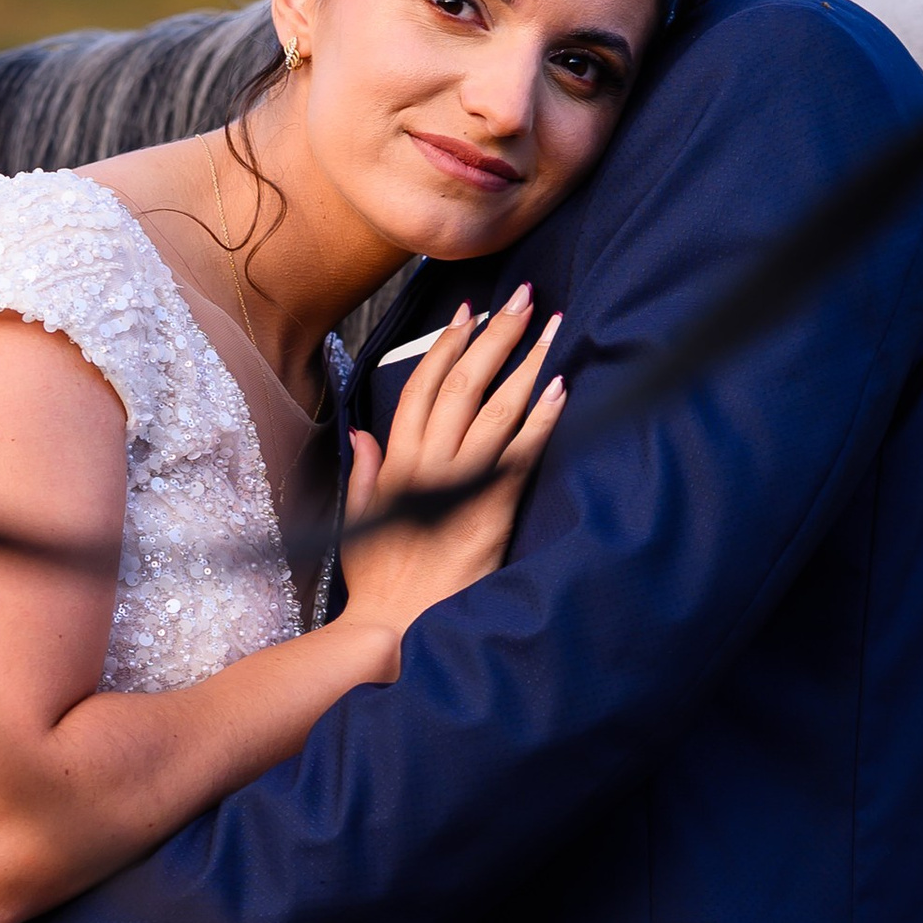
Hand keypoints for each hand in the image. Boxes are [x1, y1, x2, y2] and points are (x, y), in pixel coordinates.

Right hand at [335, 285, 562, 645]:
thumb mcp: (360, 521)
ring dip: (528, 361)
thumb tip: (363, 435)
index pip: (421, 385)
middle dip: (495, 334)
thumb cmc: (379, 580)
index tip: (468, 311)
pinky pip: (521, 451)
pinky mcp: (490, 507)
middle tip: (522, 297)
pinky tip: (562, 387)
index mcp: (395, 462)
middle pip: (464, 382)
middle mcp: (427, 463)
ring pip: (497, 406)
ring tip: (554, 327)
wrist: (396, 625)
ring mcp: (460, 482)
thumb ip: (365, 473)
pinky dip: (542, 417)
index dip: (446, 344)